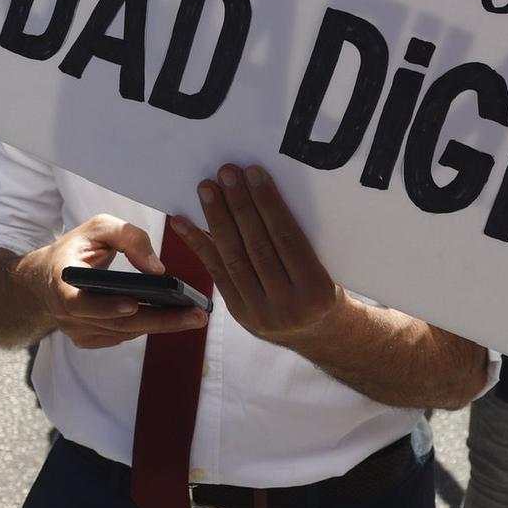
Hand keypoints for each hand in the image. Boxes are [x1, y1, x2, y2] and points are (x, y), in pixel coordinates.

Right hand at [34, 215, 208, 348]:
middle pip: (115, 323)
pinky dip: (146, 326)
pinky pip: (122, 336)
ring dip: (159, 324)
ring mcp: (76, 330)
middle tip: (195, 315)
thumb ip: (128, 237)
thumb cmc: (77, 247)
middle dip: (158, 319)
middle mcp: (65, 313)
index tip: (133, 304)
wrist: (48, 276)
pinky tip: (172, 318)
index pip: (79, 301)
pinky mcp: (88, 340)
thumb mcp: (99, 228)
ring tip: (193, 316)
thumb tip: (157, 269)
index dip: (105, 306)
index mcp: (60, 281)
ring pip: (123, 332)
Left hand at [170, 164, 341, 347]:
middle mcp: (288, 306)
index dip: (268, 204)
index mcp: (317, 290)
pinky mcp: (239, 315)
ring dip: (216, 219)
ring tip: (207, 189)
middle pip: (257, 247)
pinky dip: (198, 245)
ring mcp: (260, 314)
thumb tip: (261, 193)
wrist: (318, 334)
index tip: (253, 173)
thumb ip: (299, 240)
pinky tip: (182, 223)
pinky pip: (216, 274)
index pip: (287, 239)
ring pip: (233, 259)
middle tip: (226, 173)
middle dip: (239, 206)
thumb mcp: (325, 266)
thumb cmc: (322, 287)